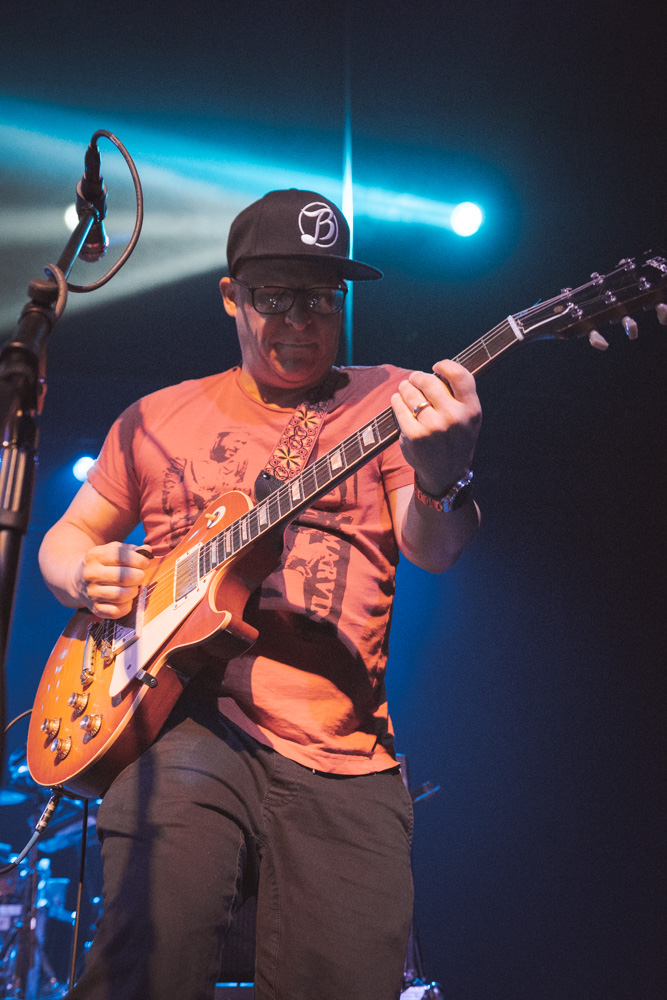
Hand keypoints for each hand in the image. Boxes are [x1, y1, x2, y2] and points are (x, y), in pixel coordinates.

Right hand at [76, 542, 152, 618]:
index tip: (144, 563)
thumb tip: (147, 550)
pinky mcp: (95, 608)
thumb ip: (132, 550)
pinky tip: (126, 599)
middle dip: (138, 576)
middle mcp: (90, 574)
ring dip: (133, 591)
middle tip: (139, 575)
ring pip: (121, 595)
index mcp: (95, 556)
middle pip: (123, 577)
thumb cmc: (104, 564)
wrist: (79, 580)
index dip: (139, 560)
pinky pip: (116, 611)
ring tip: (133, 587)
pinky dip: (126, 606)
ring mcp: (91, 593)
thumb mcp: (113, 550)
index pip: (122, 557)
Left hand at [391, 360, 481, 495]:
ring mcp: (433, 428)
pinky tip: (397, 400)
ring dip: (405, 387)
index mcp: (471, 410)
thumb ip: (459, 395)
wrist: (446, 474)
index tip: (436, 366)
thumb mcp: (469, 419)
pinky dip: (396, 401)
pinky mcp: (414, 436)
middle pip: (429, 382)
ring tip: (405, 389)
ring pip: (411, 394)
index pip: (460, 376)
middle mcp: (454, 418)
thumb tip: (436, 371)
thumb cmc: (456, 439)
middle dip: (418, 377)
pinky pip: (399, 409)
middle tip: (414, 378)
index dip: (445, 365)